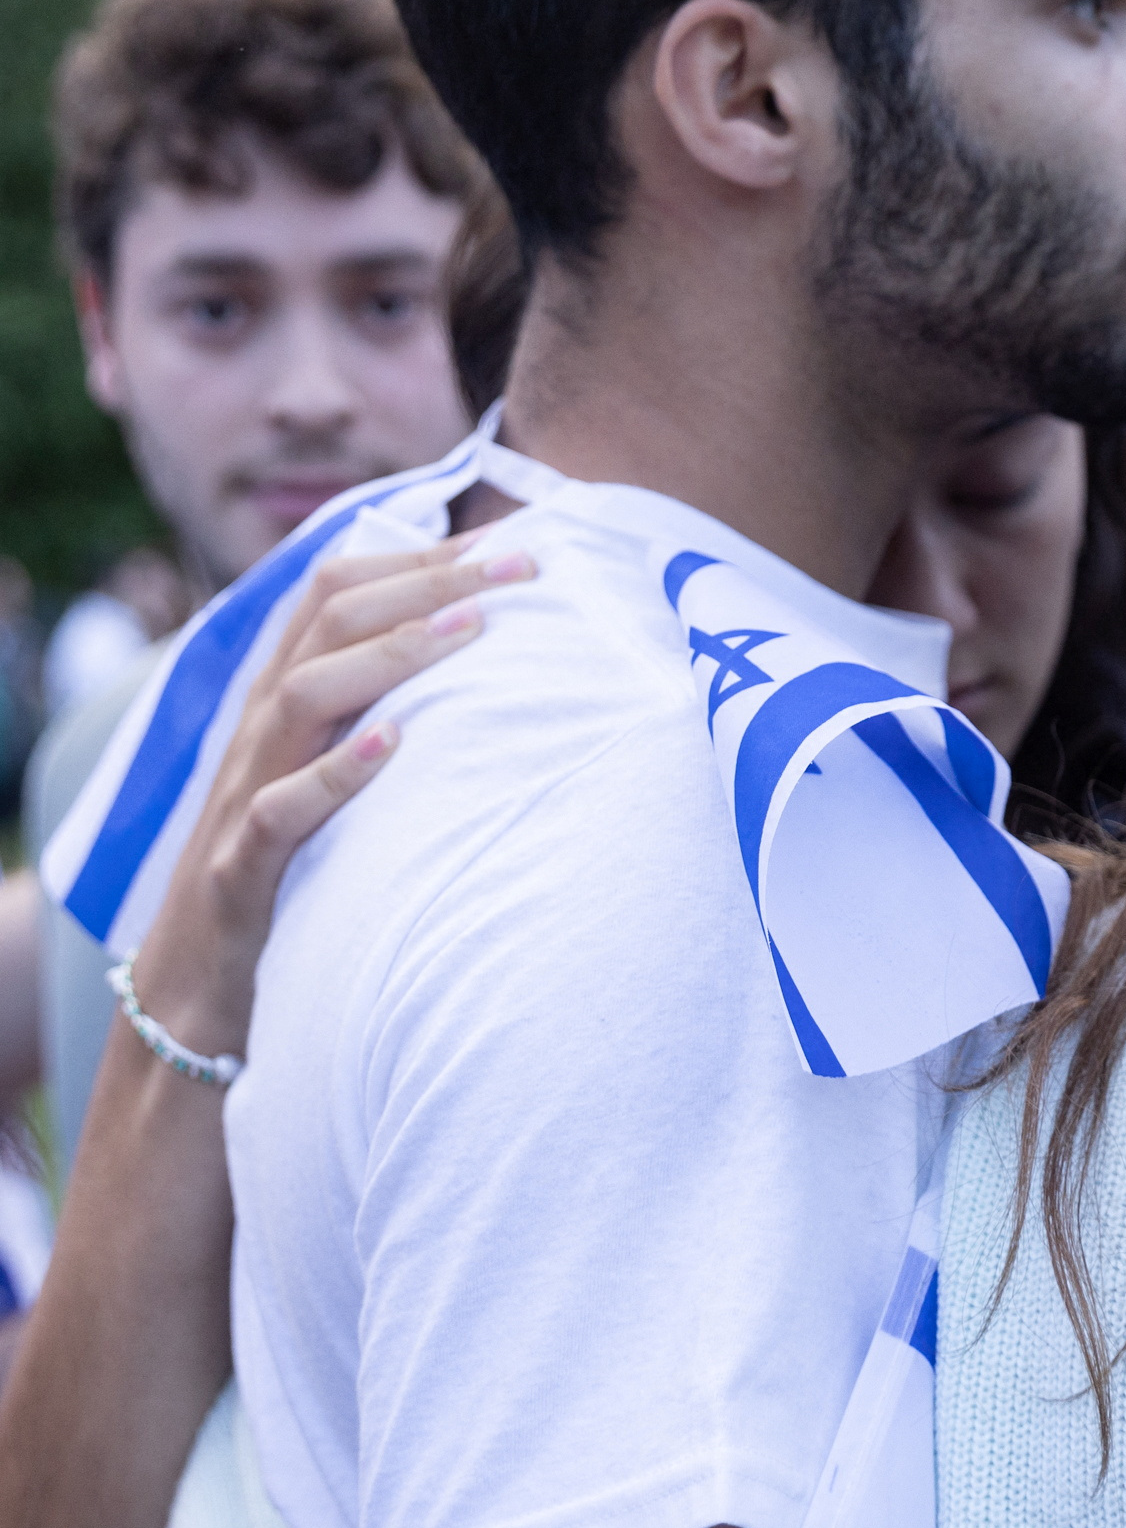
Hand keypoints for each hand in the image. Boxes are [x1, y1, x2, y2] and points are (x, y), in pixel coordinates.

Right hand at [119, 536, 528, 1063]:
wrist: (199, 984)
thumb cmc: (291, 867)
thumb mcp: (333, 773)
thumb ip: (382, 712)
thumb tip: (479, 661)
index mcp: (284, 699)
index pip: (336, 592)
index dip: (418, 559)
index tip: (507, 543)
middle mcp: (262, 731)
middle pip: (329, 622)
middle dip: (428, 583)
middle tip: (524, 567)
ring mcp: (247, 792)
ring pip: (303, 694)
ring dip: (391, 654)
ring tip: (472, 629)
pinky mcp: (243, 866)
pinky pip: (278, 809)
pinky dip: (335, 773)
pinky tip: (393, 744)